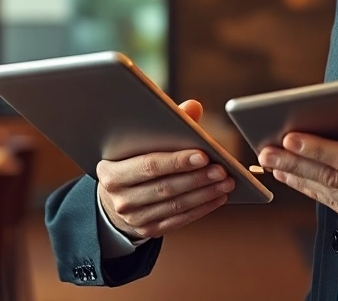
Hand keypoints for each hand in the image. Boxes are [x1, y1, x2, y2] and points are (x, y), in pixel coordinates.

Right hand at [96, 100, 234, 240]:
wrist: (113, 198)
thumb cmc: (132, 161)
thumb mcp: (138, 143)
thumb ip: (166, 123)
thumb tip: (194, 107)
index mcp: (111, 171)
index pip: (149, 165)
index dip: (177, 161)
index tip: (204, 154)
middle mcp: (119, 198)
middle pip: (165, 187)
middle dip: (197, 178)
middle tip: (222, 170)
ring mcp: (133, 217)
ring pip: (175, 205)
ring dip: (204, 194)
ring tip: (226, 183)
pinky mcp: (147, 230)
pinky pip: (179, 219)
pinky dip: (201, 208)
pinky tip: (218, 197)